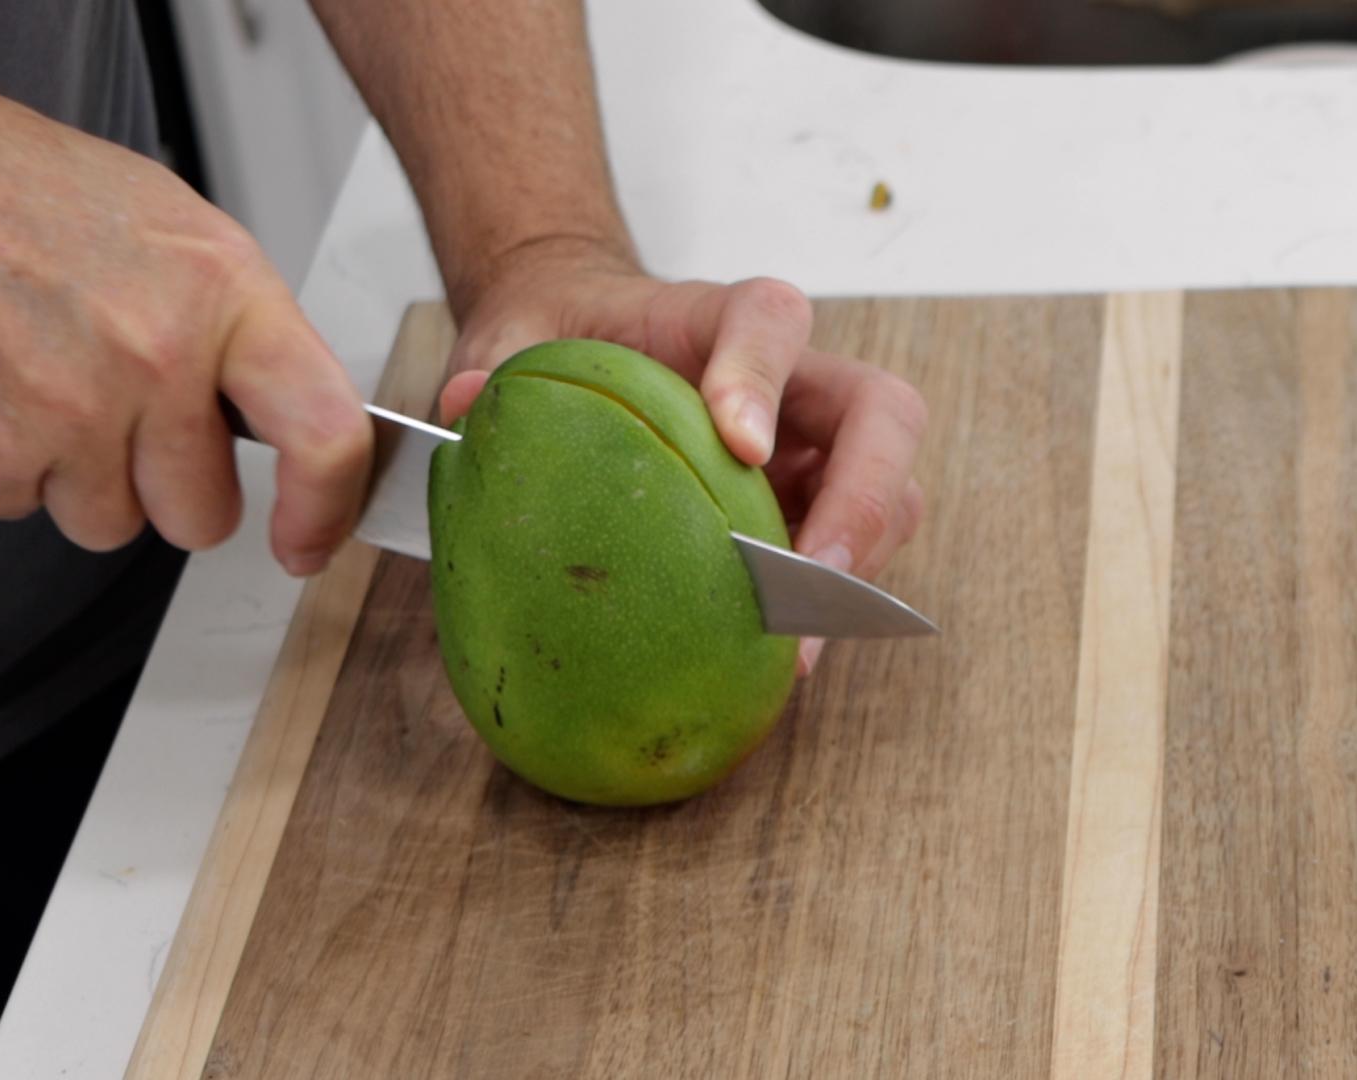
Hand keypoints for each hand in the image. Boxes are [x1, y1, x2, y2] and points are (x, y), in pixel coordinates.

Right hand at [0, 94, 371, 573]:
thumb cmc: (52, 198)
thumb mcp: (189, 243)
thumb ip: (247, 341)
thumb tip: (292, 426)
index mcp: (229, 297)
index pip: (324, 434)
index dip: (324, 508)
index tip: (309, 541)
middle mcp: (158, 355)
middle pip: (201, 515)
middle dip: (170, 490)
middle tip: (136, 423)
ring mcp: (73, 404)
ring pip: (108, 522)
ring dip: (85, 479)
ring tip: (58, 388)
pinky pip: (21, 504)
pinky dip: (13, 464)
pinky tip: (9, 392)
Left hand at [438, 237, 927, 674]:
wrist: (587, 340)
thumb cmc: (565, 337)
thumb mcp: (514, 338)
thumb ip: (494, 363)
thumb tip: (467, 408)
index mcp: (716, 319)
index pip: (771, 317)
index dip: (765, 373)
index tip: (738, 440)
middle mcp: (792, 381)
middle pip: (884, 412)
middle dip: (865, 494)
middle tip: (814, 574)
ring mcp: (812, 448)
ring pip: (890, 491)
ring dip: (859, 565)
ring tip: (800, 642)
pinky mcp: (809, 507)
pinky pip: (854, 550)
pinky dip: (830, 601)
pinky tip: (781, 655)